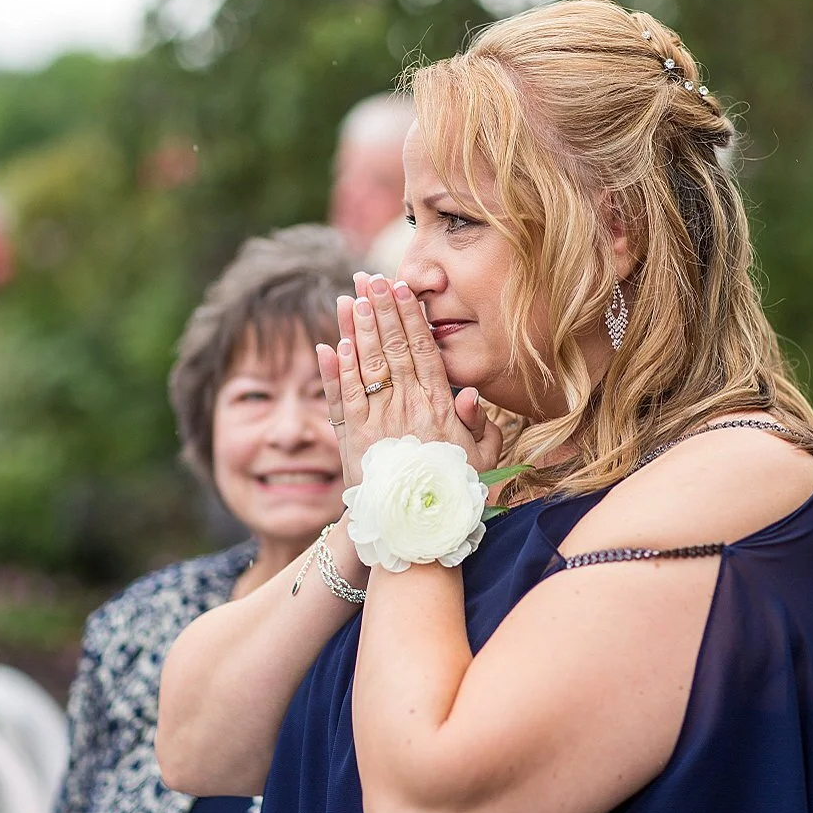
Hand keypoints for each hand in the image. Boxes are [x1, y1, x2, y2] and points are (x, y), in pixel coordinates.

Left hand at [320, 271, 499, 482]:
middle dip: (380, 309)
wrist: (415, 534)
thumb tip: (467, 392)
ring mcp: (376, 422)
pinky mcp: (351, 440)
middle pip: (391, 348)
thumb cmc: (453, 495)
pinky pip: (341, 398)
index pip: (422, 351)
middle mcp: (406, 409)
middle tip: (370, 278)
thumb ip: (479, 424)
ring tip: (351, 297)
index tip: (401, 288)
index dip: (410, 316)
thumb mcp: (482, 459)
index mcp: (439, 408)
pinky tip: (330, 344)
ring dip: (357, 329)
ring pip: (365, 366)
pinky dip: (334, 371)